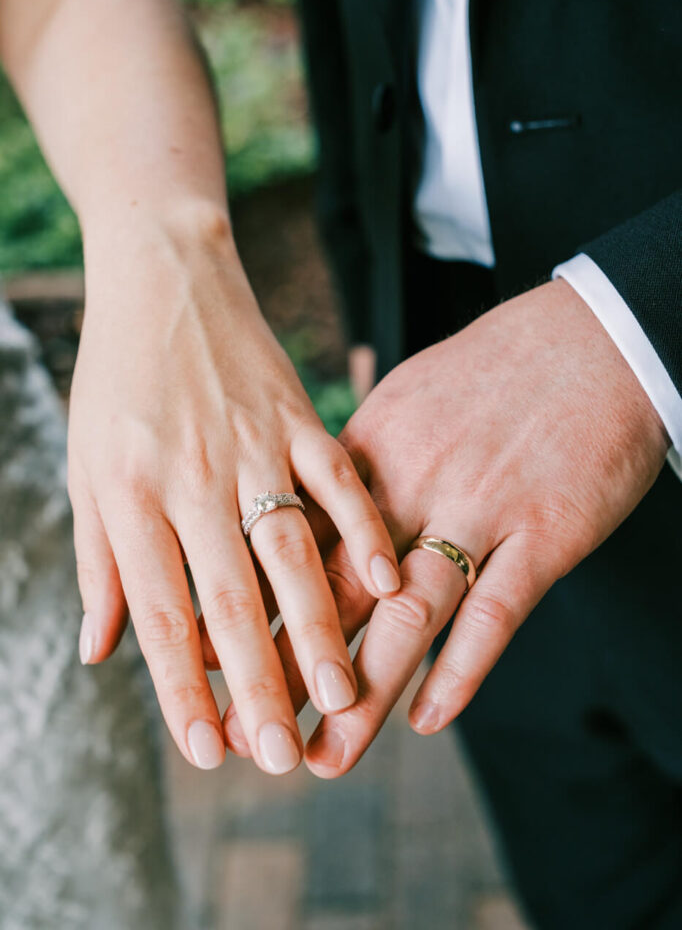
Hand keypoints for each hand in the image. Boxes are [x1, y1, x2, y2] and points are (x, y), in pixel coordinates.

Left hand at [68, 206, 399, 773]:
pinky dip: (365, 533)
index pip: (161, 612)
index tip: (208, 751)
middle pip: (229, 596)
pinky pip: (339, 480)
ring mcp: (254, 445)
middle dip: (256, 683)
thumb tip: (100, 649)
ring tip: (339, 695)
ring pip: (290, 550)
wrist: (163, 277)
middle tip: (281, 754)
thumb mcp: (86, 466)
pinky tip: (392, 585)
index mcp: (133, 496)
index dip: (183, 689)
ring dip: (316, 626)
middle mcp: (193, 478)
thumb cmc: (116, 377)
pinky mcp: (300, 416)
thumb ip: (98, 560)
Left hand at [225, 279, 669, 773]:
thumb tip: (307, 509)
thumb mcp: (406, 400)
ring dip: (363, 689)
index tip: (210, 654)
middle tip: (242, 729)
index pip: (295, 541)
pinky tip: (428, 718)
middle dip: (286, 665)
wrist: (592, 338)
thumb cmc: (496, 370)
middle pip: (338, 587)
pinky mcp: (543, 533)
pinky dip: (461, 668)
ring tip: (322, 753)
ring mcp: (478, 511)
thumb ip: (356, 463)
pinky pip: (497, 611)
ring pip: (407, 613)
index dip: (250, 601)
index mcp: (370, 452)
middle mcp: (413, 485)